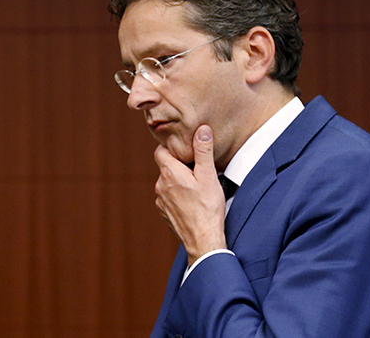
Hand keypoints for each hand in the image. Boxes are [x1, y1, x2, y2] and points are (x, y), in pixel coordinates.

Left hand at [154, 125, 226, 265]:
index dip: (172, 148)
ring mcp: (160, 200)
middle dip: (179, 166)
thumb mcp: (209, 175)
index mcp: (169, 172)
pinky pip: (168, 197)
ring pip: (167, 183)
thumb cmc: (207, 208)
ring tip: (197, 188)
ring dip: (178, 182)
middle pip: (165, 167)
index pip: (160, 150)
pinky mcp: (164, 212)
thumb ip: (203, 151)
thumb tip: (201, 130)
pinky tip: (192, 202)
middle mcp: (160, 185)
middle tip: (197, 170)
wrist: (202, 239)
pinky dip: (177, 196)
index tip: (185, 150)